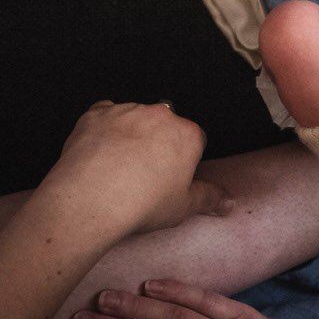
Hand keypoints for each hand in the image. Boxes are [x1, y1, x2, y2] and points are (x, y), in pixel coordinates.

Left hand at [47, 101, 230, 236]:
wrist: (91, 200)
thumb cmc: (140, 204)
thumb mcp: (183, 208)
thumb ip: (209, 198)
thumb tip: (227, 201)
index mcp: (187, 135)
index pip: (193, 140)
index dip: (182, 159)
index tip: (170, 176)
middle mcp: (160, 115)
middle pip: (164, 125)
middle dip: (157, 142)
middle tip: (144, 173)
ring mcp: (127, 111)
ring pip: (134, 117)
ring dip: (131, 133)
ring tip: (117, 166)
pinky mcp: (97, 113)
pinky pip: (104, 113)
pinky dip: (104, 127)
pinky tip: (99, 150)